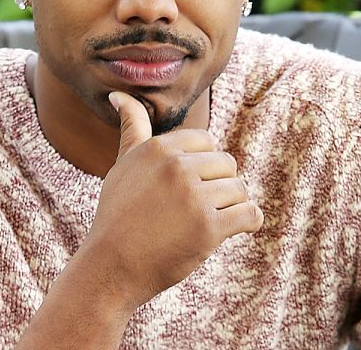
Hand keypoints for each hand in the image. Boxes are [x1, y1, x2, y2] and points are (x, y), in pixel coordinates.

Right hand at [82, 91, 263, 309]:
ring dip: (230, 207)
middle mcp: (176, 167)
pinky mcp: (208, 228)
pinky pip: (250, 214)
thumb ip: (131, 126)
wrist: (110, 267)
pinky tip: (230, 228)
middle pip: (227, 164)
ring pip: (240, 190)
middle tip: (193, 209)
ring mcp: (193, 197)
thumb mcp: (122, 163)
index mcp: (159, 148)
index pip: (208, 141)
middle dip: (217, 185)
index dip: (202, 166)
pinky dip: (248, 222)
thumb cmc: (118, 213)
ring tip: (205, 221)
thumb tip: (118, 94)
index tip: (186, 186)